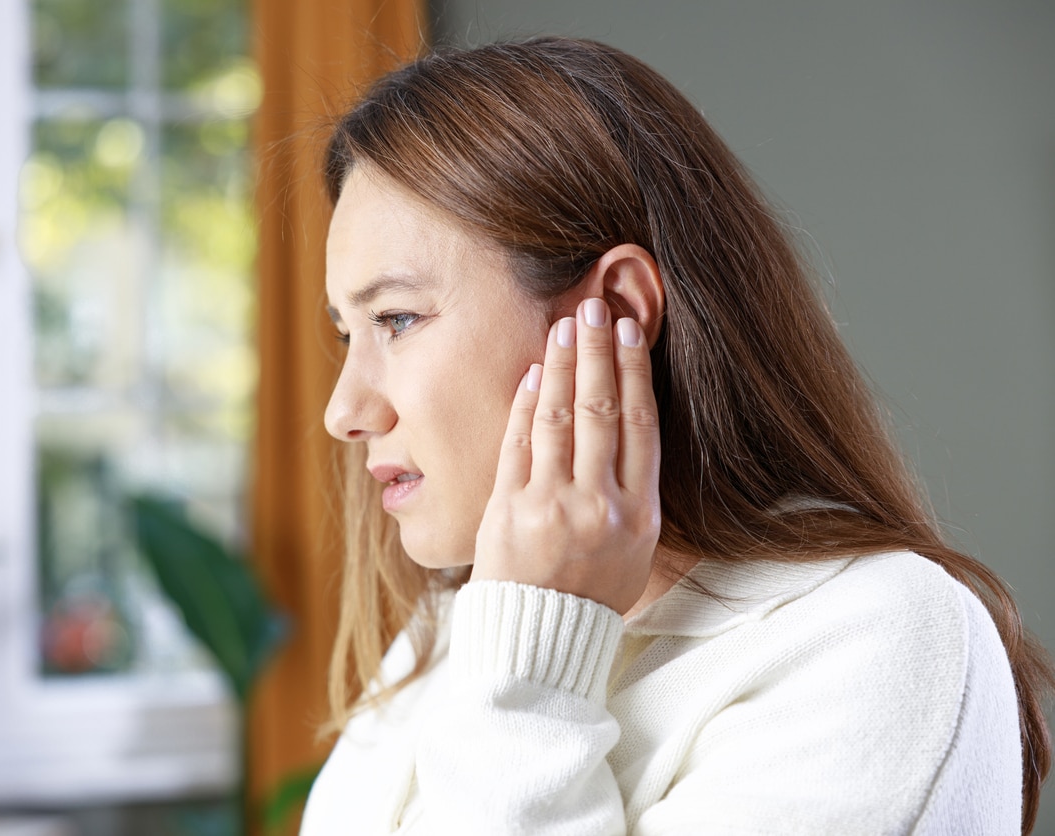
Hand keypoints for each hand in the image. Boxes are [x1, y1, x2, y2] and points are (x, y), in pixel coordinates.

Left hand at [472, 297, 660, 614]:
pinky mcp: (509, 511)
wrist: (541, 641)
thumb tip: (631, 424)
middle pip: (601, 410)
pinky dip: (525, 406)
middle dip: (597, 352)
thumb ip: (635, 493)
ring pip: (559, 420)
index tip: (629, 329)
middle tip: (594, 305)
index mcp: (638, 513)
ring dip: (561, 365)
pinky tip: (532, 372)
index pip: (640, 424)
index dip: (634, 371)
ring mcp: (551, 506)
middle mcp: (599, 505)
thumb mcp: (637, 551)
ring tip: (564, 324)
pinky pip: (518, 447)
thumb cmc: (593, 593)